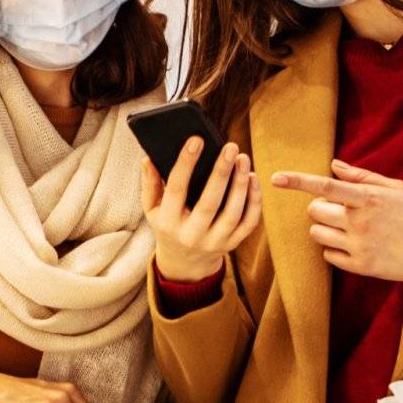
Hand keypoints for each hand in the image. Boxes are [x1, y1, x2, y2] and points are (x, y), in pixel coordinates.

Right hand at [141, 138, 261, 282]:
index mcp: (168, 223)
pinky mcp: (232, 244)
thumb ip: (150, 184)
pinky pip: (248, 222)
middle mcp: (191, 235)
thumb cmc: (168, 225)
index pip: (176, 190)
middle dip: (221, 172)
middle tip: (230, 146)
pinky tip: (253, 178)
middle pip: (209, 202)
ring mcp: (214, 242)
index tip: (196, 140)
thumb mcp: (152, 209)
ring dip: (240, 184)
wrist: (186, 262)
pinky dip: (254, 200)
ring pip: (232, 212)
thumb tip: (148, 158)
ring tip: (243, 158)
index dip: (186, 164)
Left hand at [271, 159, 402, 288]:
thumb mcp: (396, 188)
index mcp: (369, 199)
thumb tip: (332, 165)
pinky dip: (335, 248)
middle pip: (314, 211)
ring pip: (317, 233)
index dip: (298, 181)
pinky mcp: (361, 266)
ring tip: (347, 227)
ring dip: (325, 228)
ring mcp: (359, 246)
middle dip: (320, 209)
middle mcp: (360, 222)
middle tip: (340, 211)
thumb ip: (362, 176)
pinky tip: (356, 244)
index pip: (325, 187)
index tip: (275, 178)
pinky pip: (328, 255)